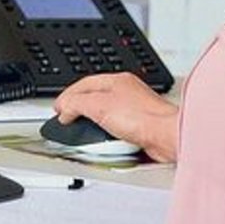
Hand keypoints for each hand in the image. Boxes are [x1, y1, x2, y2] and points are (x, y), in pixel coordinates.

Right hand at [53, 72, 179, 163]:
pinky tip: (106, 143)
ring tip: (85, 134)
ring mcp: (134, 111)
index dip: (67, 97)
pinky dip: (108, 138)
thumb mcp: (98, 105)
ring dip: (95, 127)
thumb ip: (76, 103)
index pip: (84, 84)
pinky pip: (116, 132)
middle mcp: (127, 93)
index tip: (58, 109)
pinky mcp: (139, 129)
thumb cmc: (143, 117)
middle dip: (80, 112)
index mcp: (117, 81)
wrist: (166, 137)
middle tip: (67, 122)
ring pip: (105, 117)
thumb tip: (64, 109)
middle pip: (94, 100)